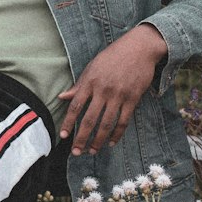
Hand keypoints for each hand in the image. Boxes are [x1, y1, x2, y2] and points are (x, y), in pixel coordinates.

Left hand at [57, 23, 167, 155]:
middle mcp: (103, 90)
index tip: (62, 136)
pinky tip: (111, 143)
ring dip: (98, 140)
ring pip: (106, 124)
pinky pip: (123, 121)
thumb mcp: (92, 67)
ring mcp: (119, 95)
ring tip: (92, 151)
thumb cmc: (112, 57)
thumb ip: (78, 85)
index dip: (68, 123)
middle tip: (76, 152)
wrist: (139, 48)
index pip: (75, 106)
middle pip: (90, 119)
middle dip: (81, 138)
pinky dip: (117, 134)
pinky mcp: (133, 99)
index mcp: (90, 81)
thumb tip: (62, 96)